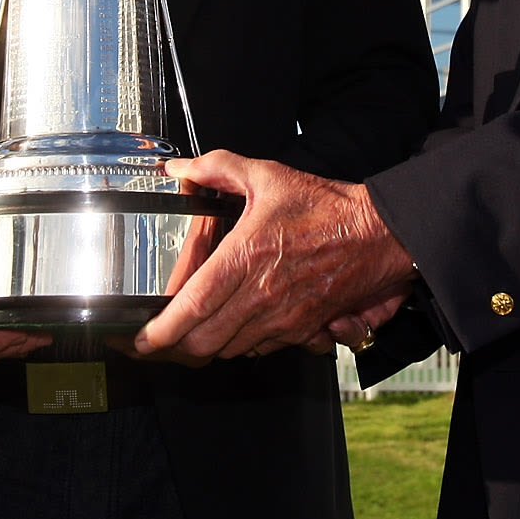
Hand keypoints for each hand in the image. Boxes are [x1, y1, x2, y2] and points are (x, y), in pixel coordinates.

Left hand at [134, 151, 416, 359]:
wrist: (379, 235)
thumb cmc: (326, 206)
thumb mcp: (267, 175)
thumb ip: (216, 168)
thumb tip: (180, 169)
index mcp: (246, 257)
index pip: (192, 306)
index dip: (160, 331)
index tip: (139, 338)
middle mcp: (261, 295)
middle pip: (203, 341)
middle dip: (173, 348)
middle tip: (155, 341)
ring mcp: (283, 318)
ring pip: (228, 350)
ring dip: (205, 347)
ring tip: (187, 336)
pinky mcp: (301, 330)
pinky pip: (259, 349)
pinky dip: (238, 345)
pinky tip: (230, 328)